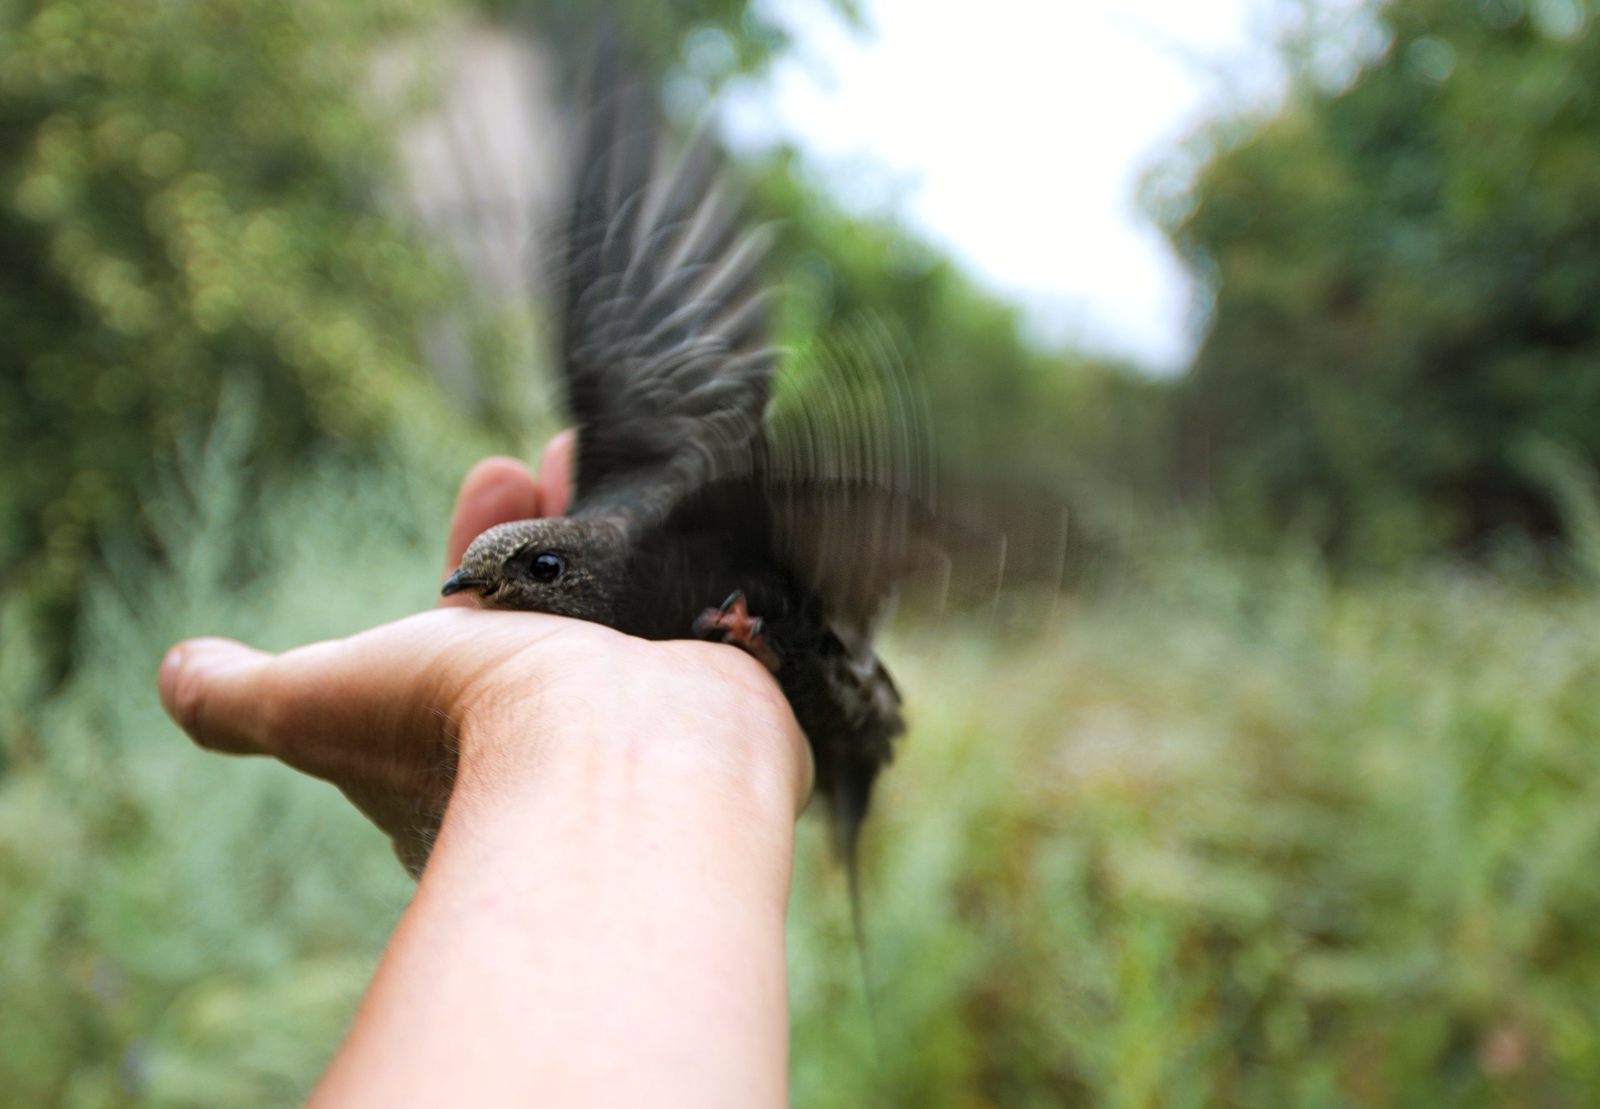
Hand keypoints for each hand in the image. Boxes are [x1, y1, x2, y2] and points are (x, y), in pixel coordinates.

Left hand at [157, 432, 810, 874]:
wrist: (616, 762)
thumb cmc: (459, 731)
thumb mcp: (313, 705)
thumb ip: (242, 698)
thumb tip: (178, 675)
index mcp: (471, 734)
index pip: (469, 624)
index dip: (474, 543)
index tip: (489, 468)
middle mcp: (561, 727)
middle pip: (554, 599)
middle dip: (546, 517)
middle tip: (548, 452)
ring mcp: (646, 709)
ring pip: (629, 592)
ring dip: (614, 514)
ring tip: (610, 445)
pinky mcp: (722, 689)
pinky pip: (702, 595)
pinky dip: (694, 541)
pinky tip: (692, 484)